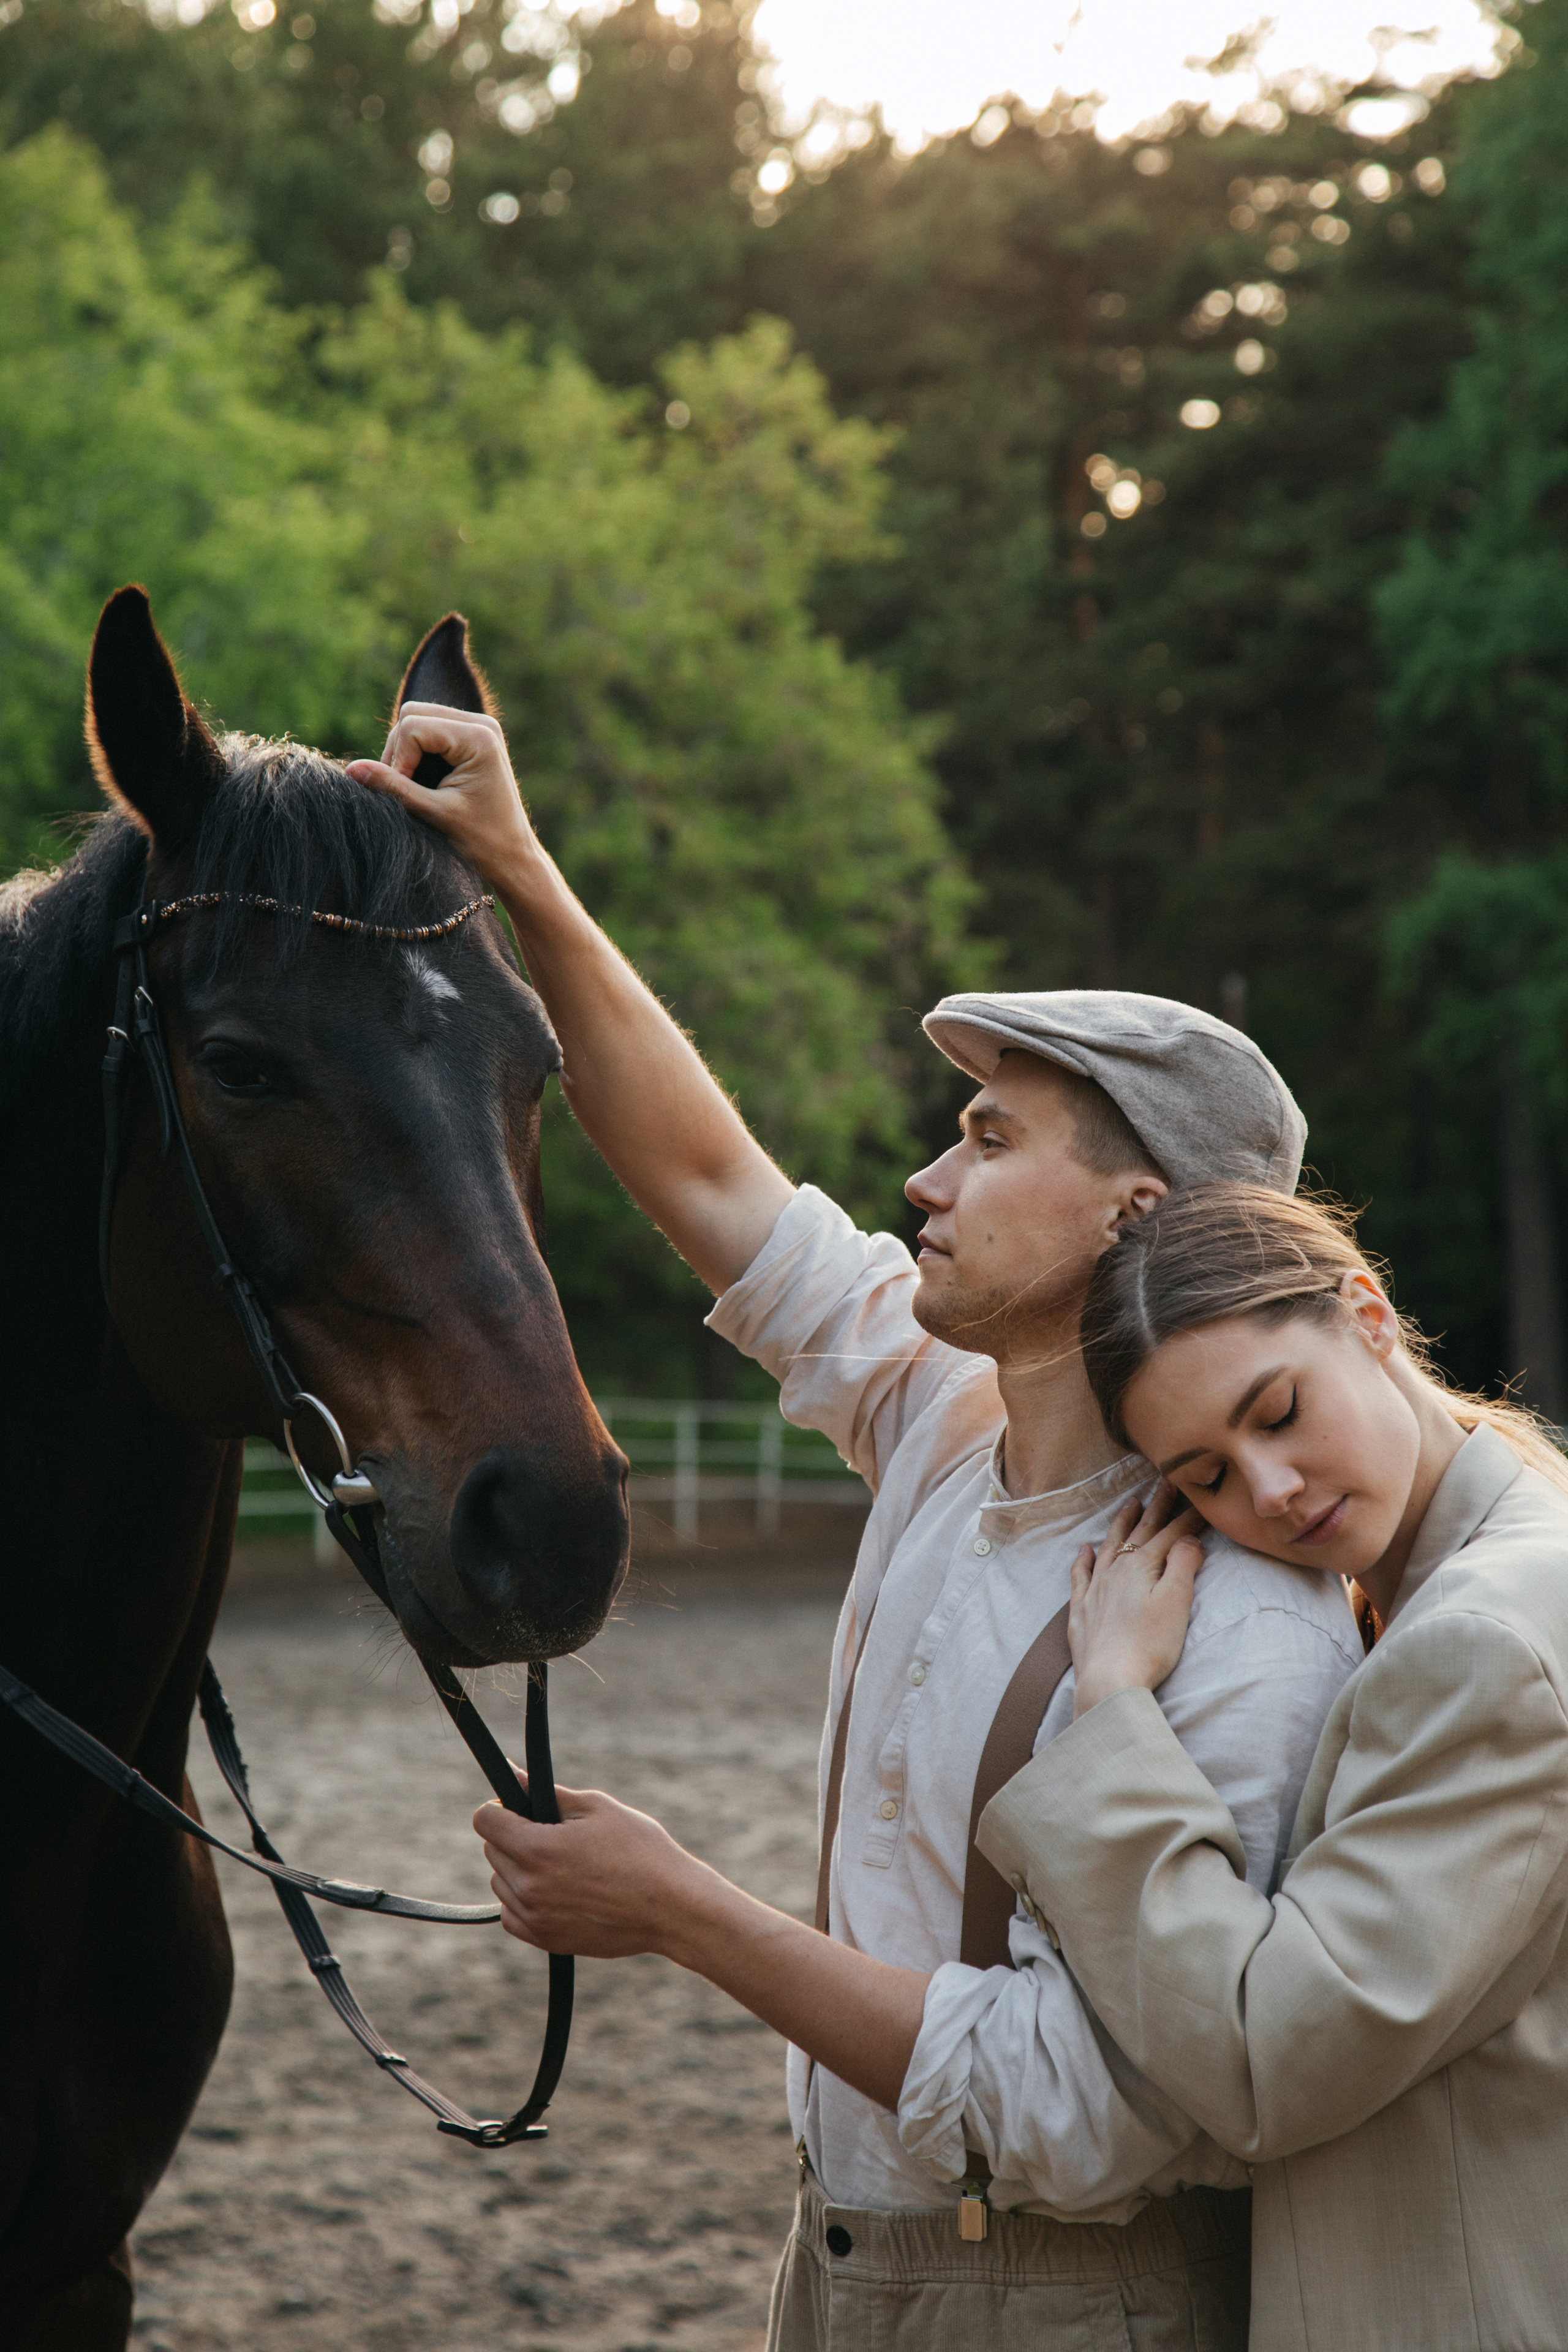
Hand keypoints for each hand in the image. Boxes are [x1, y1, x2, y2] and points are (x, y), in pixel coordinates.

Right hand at [345, 703, 538, 893]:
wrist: (513, 857)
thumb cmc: (481, 841)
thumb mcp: (433, 814)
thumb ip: (393, 788)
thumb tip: (351, 769)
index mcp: (479, 737)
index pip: (413, 727)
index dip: (398, 761)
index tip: (405, 796)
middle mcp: (481, 723)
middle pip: (411, 715)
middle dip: (398, 752)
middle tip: (405, 791)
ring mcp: (477, 727)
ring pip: (415, 720)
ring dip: (404, 753)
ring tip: (415, 790)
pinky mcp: (470, 737)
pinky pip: (427, 730)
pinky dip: (415, 754)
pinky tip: (424, 783)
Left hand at [475, 1776, 713, 1959]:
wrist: (671, 1907)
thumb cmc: (640, 1850)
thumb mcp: (596, 1808)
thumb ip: (544, 1793)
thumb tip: (511, 1775)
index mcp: (537, 1849)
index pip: (484, 1819)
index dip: (501, 1806)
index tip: (523, 1808)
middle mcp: (528, 1887)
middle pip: (492, 1850)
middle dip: (513, 1836)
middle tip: (555, 1835)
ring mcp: (536, 1918)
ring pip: (502, 1882)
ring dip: (519, 1869)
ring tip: (564, 1865)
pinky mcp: (546, 1941)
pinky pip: (512, 1915)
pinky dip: (525, 1900)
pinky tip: (558, 1891)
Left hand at [1069, 1485, 1206, 1718]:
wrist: (1110, 1680)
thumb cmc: (1150, 1645)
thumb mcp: (1176, 1602)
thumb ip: (1184, 1565)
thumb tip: (1188, 1538)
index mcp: (1142, 1566)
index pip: (1170, 1534)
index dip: (1187, 1516)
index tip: (1200, 1499)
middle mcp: (1115, 1571)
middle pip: (1139, 1532)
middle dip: (1155, 1507)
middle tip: (1165, 1482)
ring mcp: (1095, 1590)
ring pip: (1109, 1546)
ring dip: (1121, 1523)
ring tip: (1130, 1504)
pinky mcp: (1081, 1611)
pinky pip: (1080, 1575)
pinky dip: (1083, 1559)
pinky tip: (1084, 1550)